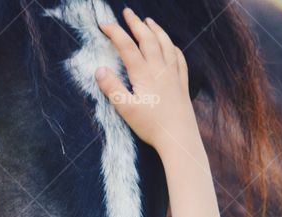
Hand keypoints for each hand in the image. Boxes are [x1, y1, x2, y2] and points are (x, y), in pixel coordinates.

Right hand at [96, 9, 198, 154]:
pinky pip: (179, 59)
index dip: (115, 32)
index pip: (127, 46)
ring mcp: (174, 76)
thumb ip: (111, 88)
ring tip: (149, 21)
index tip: (104, 24)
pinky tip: (171, 46)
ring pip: (166, 45)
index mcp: (144, 74)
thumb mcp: (126, 109)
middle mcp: (160, 70)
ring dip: (156, 30)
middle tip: (128, 12)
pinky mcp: (182, 85)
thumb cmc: (152, 126)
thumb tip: (99, 69)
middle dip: (136, 24)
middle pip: (148, 39)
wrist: (179, 139)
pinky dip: (173, 48)